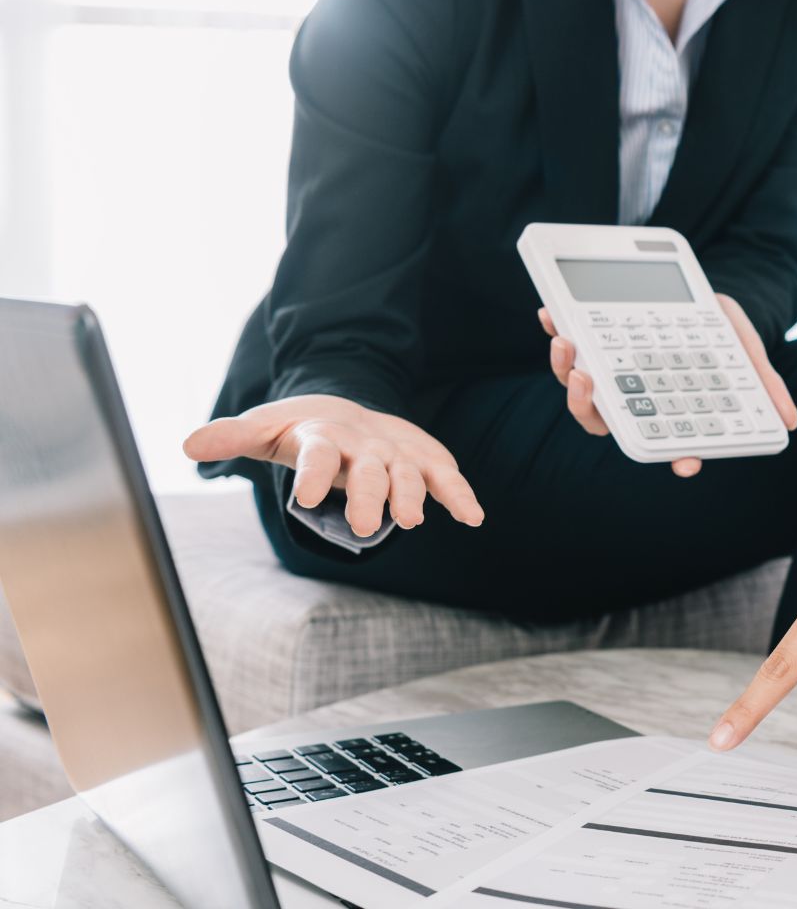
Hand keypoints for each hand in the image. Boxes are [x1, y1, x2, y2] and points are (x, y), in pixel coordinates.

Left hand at [183, 394, 482, 537]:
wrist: (347, 405)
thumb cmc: (301, 428)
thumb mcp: (265, 429)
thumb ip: (232, 437)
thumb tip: (188, 446)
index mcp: (322, 436)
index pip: (317, 453)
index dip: (312, 473)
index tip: (307, 498)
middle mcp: (363, 443)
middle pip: (368, 468)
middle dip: (369, 495)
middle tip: (366, 526)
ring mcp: (395, 451)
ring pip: (407, 473)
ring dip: (413, 495)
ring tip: (412, 521)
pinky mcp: (422, 458)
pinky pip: (444, 476)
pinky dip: (459, 494)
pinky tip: (473, 517)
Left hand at [538, 292, 796, 477]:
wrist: (696, 291)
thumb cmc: (719, 329)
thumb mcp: (744, 348)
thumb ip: (763, 381)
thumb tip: (791, 421)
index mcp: (667, 407)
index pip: (664, 440)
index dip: (667, 453)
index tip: (679, 459)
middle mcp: (631, 397)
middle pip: (602, 417)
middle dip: (586, 403)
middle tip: (585, 379)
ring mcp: (606, 372)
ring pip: (577, 386)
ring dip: (563, 368)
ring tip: (565, 340)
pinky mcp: (589, 340)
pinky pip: (567, 342)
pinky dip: (554, 328)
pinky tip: (549, 310)